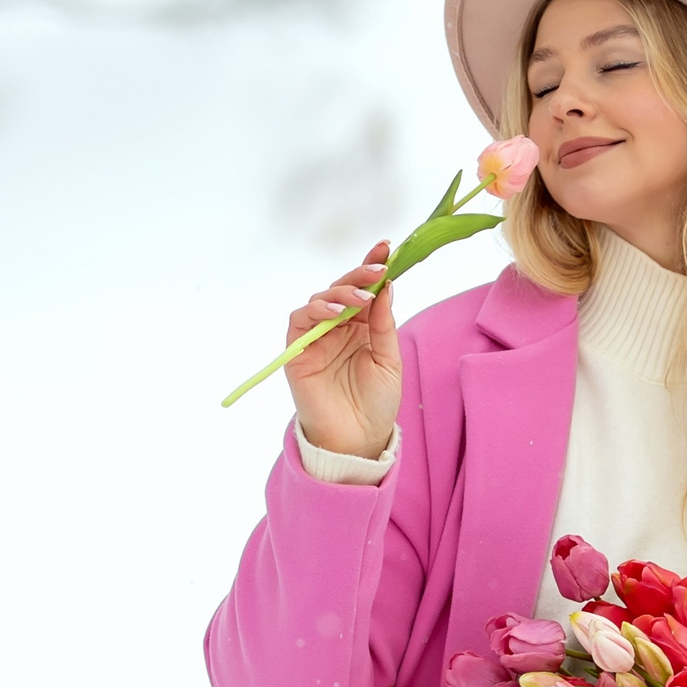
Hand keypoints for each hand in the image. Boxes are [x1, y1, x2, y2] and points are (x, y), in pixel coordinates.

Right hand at [286, 241, 400, 459]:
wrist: (357, 439)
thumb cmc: (375, 403)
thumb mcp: (389, 359)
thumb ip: (383, 323)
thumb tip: (386, 286)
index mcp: (362, 326)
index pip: (365, 288)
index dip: (372, 266)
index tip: (387, 247)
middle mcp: (338, 327)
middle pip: (343, 288)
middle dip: (360, 274)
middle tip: (379, 268)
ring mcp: (316, 337)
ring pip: (320, 299)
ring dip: (341, 292)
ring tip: (361, 297)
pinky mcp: (298, 350)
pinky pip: (300, 319)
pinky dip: (317, 309)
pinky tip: (337, 311)